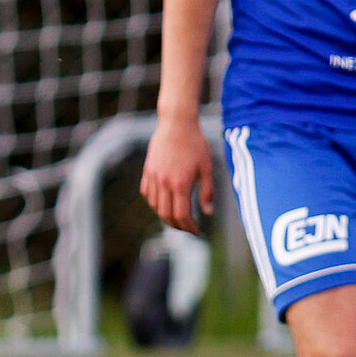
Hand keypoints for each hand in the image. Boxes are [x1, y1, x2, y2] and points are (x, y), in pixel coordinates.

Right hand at [140, 116, 214, 232]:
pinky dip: (154, 203)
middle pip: (166, 215)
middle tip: (187, 228)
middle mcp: (164, 183)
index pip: (182, 214)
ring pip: (155, 207)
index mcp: (181, 184)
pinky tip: (163, 203)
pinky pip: (147, 194)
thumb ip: (207, 191)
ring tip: (176, 218)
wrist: (176, 125)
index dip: (189, 227)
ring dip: (165, 216)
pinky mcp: (147, 172)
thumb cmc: (195, 144)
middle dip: (177, 225)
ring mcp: (153, 178)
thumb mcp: (206, 167)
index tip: (196, 231)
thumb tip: (208, 212)